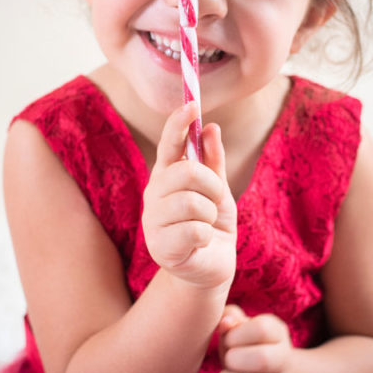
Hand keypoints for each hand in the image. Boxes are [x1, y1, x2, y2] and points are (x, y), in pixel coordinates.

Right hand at [141, 102, 236, 289]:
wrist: (212, 266)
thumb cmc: (213, 224)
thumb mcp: (218, 190)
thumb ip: (213, 162)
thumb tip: (211, 128)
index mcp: (166, 176)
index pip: (169, 144)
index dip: (178, 124)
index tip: (192, 106)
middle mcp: (154, 195)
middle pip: (187, 173)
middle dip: (212, 187)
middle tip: (215, 201)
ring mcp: (153, 221)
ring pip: (193, 203)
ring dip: (210, 215)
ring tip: (206, 225)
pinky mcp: (160, 247)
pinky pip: (194, 229)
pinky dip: (206, 236)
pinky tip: (200, 243)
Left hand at [216, 305, 292, 372]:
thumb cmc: (243, 345)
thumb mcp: (237, 328)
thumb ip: (230, 318)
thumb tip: (227, 321)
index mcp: (277, 332)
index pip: (261, 329)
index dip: (236, 334)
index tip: (229, 339)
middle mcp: (285, 359)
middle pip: (262, 360)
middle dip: (233, 359)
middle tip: (229, 359)